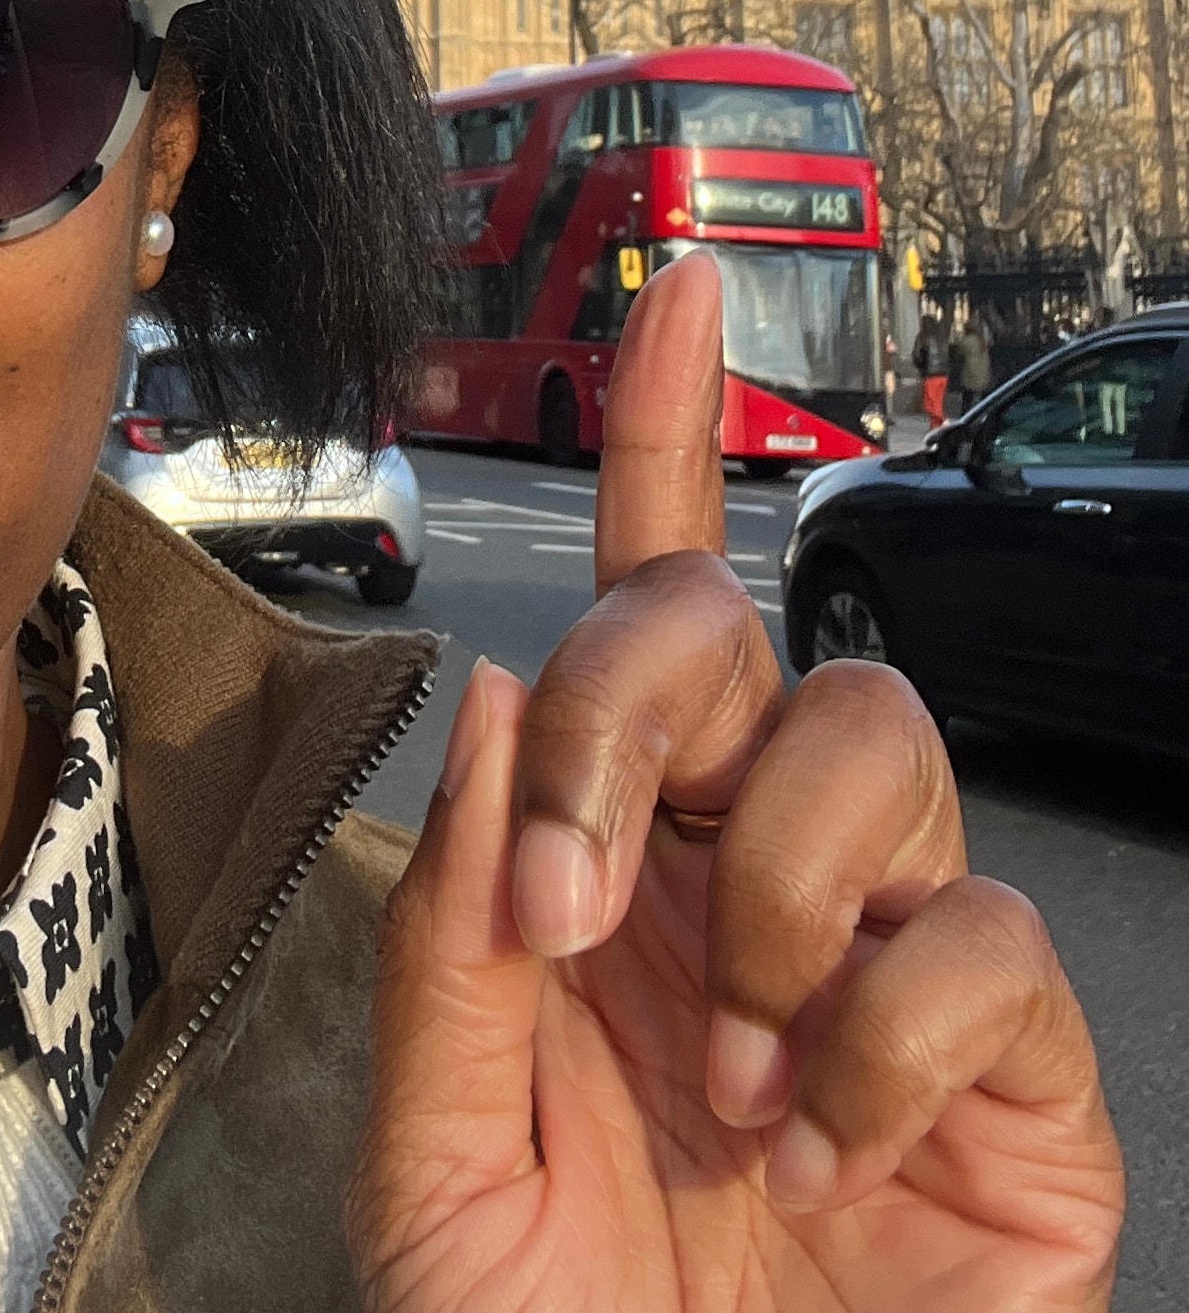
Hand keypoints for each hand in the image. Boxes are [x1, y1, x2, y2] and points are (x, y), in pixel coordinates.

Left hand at [347, 252, 1122, 1311]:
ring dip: (776, 894)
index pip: (652, 607)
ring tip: (735, 1074)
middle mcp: (754, 873)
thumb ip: (455, 935)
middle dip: (648, 711)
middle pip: (751, 634)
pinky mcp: (1015, 1082)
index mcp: (613, 864)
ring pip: (883, 743)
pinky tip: (822, 1162)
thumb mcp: (440, 1166)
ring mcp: (892, 965)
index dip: (668, 435)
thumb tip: (502, 693)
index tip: (675, 290)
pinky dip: (883, 1044)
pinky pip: (986, 949)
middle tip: (584, 905)